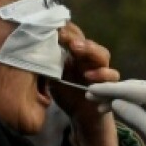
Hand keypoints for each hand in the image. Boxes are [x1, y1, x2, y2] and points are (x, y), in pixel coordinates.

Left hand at [56, 22, 119, 145]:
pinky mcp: (109, 84)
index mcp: (76, 55)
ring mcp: (102, 70)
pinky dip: (103, 75)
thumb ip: (48, 66)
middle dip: (77, 38)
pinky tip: (89, 77)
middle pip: (88, 43)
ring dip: (90, 50)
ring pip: (103, 55)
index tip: (53, 30)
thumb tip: (33, 52)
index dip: (66, 32)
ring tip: (76, 49)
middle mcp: (90, 59)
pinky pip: (112, 76)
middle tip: (64, 36)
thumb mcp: (53, 78)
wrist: (81, 115)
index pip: (75, 37)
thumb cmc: (68, 92)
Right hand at [85, 80, 145, 145]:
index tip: (89, 90)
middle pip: (132, 88)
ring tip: (100, 106)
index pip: (129, 89)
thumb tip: (115, 103)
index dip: (108, 90)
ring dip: (120, 99)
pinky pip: (145, 100)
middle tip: (90, 98)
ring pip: (138, 93)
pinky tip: (119, 108)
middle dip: (111, 93)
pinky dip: (131, 103)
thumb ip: (133, 115)